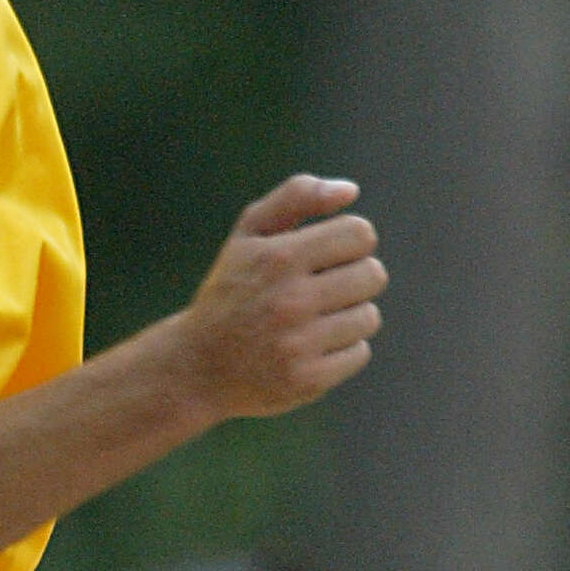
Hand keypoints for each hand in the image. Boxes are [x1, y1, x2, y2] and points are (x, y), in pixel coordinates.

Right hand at [177, 175, 385, 418]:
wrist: (196, 366)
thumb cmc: (231, 290)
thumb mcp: (249, 234)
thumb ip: (296, 197)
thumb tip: (350, 191)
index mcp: (279, 258)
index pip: (360, 234)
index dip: (349, 243)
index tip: (327, 256)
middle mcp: (290, 301)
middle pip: (373, 275)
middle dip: (353, 279)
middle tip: (321, 290)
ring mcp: (298, 344)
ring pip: (368, 317)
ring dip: (347, 316)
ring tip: (311, 321)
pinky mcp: (306, 379)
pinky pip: (359, 353)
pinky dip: (340, 350)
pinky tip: (308, 349)